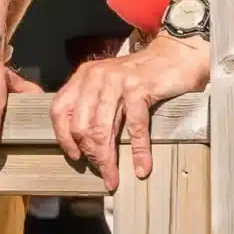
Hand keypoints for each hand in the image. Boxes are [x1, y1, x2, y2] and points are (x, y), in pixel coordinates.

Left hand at [51, 33, 209, 191]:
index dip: (64, 137)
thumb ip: (94, 103)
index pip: (59, 110)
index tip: (75, 156)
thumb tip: (83, 142)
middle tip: (102, 172)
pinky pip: (134, 127)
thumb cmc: (141, 75)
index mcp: (83, 77)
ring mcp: (116, 82)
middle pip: (81, 125)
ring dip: (108, 159)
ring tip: (113, 177)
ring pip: (103, 130)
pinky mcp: (139, 88)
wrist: (174, 55)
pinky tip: (141, 166)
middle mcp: (95, 78)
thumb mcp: (109, 84)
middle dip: (90, 154)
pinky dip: (138, 151)